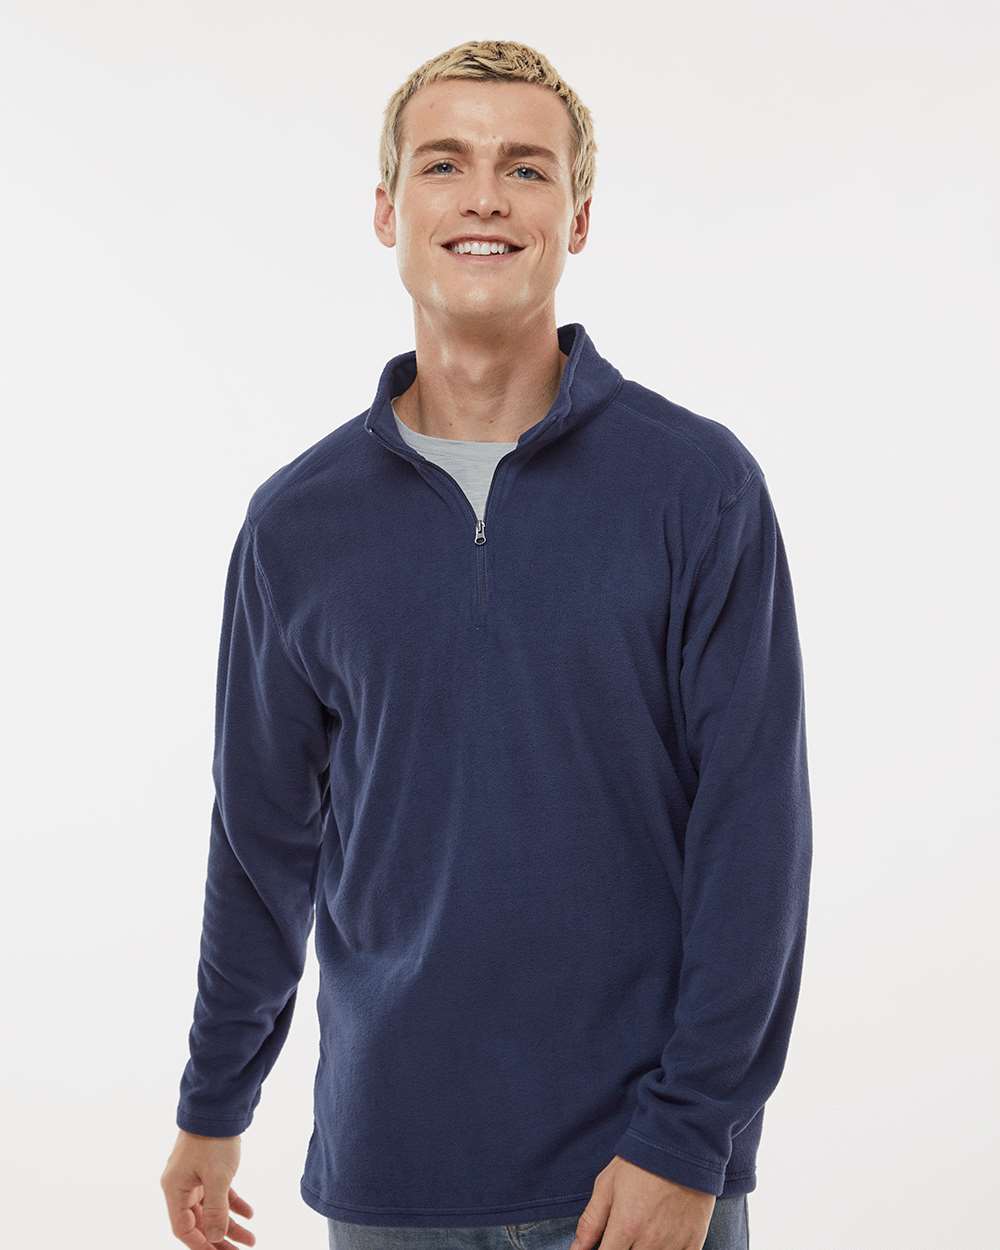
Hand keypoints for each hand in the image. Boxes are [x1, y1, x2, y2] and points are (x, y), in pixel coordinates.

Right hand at [160, 1129, 254, 1247]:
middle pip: (199, 1222)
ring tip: (251, 1239)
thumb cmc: (213, 1140)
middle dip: (219, 1239)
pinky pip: (219, 1194)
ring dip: (230, 1224)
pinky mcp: (208, 1169)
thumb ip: (216, 1210)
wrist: (218, 1106)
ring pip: (211, 1209)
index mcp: (175, 1189)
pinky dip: (233, 1204)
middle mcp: (182, 1186)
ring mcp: (195, 1177)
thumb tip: (215, 1237)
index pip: (184, 1229)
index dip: (201, 1244)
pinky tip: (249, 1214)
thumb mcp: (217, 1178)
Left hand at [568, 1156, 715, 1249]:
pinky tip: (663, 1238)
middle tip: (625, 1233)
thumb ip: (590, 1221)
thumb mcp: (607, 1184)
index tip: (606, 1244)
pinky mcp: (695, 1241)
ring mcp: (674, 1243)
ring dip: (644, 1249)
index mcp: (626, 1226)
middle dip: (624, 1248)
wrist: (681, 1143)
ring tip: (643, 1230)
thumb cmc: (641, 1161)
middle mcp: (650, 1240)